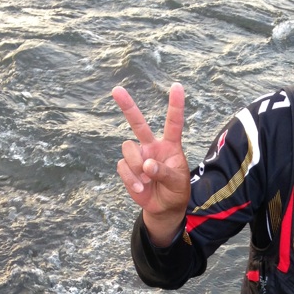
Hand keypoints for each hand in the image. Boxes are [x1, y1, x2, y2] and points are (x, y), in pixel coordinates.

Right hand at [112, 82, 190, 245]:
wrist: (163, 208)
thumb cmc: (175, 191)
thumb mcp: (177, 182)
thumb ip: (164, 172)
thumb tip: (146, 165)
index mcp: (170, 145)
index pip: (173, 122)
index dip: (175, 105)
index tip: (177, 86)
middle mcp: (152, 146)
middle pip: (138, 123)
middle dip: (127, 106)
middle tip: (116, 90)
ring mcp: (138, 156)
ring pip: (128, 149)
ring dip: (136, 165)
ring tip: (146, 180)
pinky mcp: (127, 168)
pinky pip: (123, 167)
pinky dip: (131, 179)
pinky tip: (140, 188)